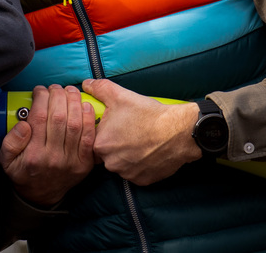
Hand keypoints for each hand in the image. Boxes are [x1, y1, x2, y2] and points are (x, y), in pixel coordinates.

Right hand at [0, 84, 95, 206]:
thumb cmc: (23, 172)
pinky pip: (89, 137)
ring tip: (69, 90)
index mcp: (33, 154)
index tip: (39, 90)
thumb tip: (23, 124)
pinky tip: (85, 106)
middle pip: (59, 117)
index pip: (39, 117)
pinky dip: (89, 119)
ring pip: (75, 124)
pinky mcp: (84, 163)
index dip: (41, 98)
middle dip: (58, 96)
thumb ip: (10, 141)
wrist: (41, 196)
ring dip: (74, 102)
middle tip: (55, 87)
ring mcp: (71, 161)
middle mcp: (53, 157)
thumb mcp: (6, 159)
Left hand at [82, 78, 200, 184]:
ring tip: (140, 140)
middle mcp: (111, 163)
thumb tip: (86, 84)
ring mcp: (127, 174)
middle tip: (129, 131)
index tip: (115, 125)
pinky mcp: (143, 180)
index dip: (104, 131)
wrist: (179, 132)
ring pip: (121, 163)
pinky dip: (140, 164)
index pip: (94, 139)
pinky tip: (148, 151)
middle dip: (115, 143)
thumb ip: (99, 89)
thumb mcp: (120, 96)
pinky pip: (136, 172)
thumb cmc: (148, 114)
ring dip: (127, 155)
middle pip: (107, 153)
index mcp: (100, 144)